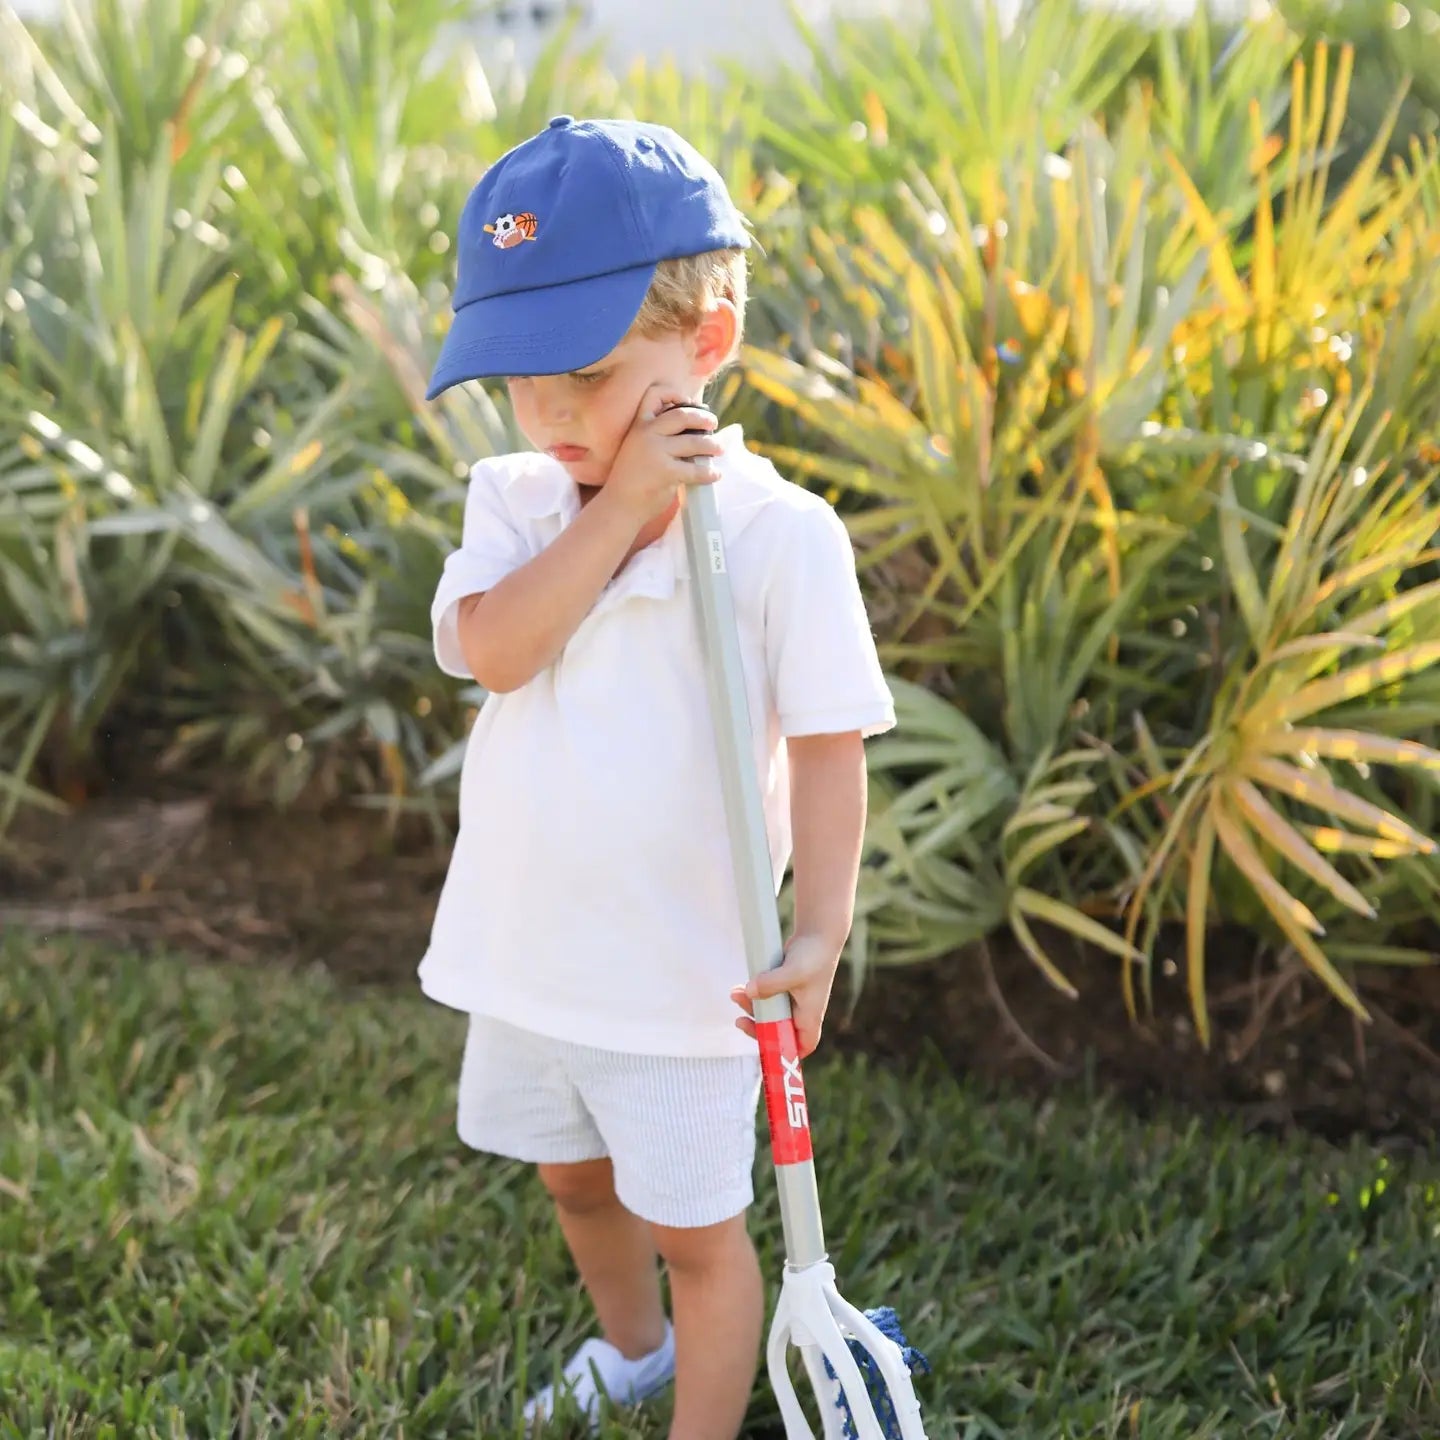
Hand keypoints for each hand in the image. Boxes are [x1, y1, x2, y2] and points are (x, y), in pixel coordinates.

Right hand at [601, 383, 721, 524]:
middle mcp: (646, 434)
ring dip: (711, 445)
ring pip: (693, 442)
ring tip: (719, 449)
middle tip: (714, 424)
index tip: (691, 402)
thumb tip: (692, 429)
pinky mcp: (665, 472)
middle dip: (703, 418)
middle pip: (682, 415)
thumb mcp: (638, 447)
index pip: (654, 395)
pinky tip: (715, 475)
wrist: (619, 505)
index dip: (675, 394)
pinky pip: (695, 469)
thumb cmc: (632, 478)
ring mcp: (655, 452)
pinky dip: (709, 473)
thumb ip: (657, 435)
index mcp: (639, 425)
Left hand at [730, 933, 842, 1058]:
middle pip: (778, 1031)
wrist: (818, 932)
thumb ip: (771, 984)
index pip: (803, 1045)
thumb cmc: (813, 954)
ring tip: (735, 994)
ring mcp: (793, 998)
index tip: (765, 1048)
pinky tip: (740, 987)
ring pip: (769, 1013)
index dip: (786, 1053)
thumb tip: (749, 992)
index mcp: (810, 1015)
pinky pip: (766, 997)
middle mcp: (802, 1010)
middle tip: (739, 1021)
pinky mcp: (784, 986)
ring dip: (751, 1007)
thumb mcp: (793, 971)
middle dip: (757, 1027)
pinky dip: (753, 994)